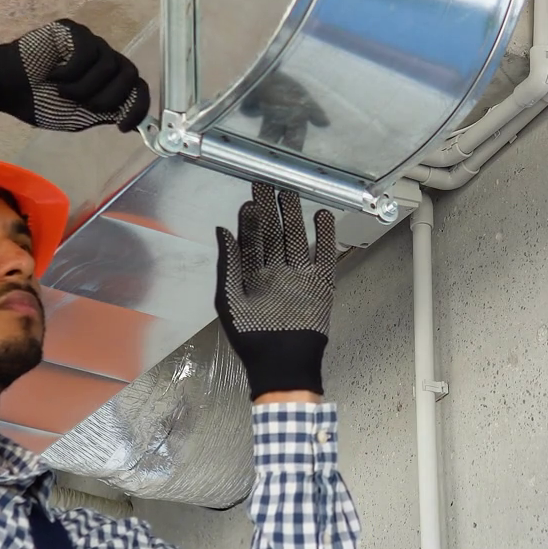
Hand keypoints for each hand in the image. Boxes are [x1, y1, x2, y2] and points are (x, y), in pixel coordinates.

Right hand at [0, 19, 149, 131]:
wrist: (9, 87)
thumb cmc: (41, 102)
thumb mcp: (78, 117)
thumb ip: (106, 113)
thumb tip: (133, 118)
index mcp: (108, 80)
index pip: (138, 88)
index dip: (138, 107)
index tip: (123, 127)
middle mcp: (104, 58)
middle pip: (130, 74)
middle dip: (108, 97)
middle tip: (85, 106)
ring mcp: (91, 43)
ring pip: (109, 66)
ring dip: (84, 87)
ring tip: (61, 90)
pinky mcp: (74, 31)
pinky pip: (87, 53)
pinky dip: (70, 72)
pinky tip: (53, 74)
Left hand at [214, 183, 336, 399]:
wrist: (282, 363)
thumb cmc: (251, 338)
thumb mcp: (229, 300)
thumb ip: (228, 264)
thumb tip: (221, 231)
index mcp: (252, 275)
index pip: (251, 240)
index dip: (249, 220)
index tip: (249, 200)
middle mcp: (276, 271)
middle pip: (274, 233)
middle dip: (271, 210)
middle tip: (268, 185)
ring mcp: (299, 276)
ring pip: (297, 238)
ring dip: (295, 216)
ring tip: (292, 193)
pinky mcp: (320, 284)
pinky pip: (324, 255)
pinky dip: (326, 236)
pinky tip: (322, 216)